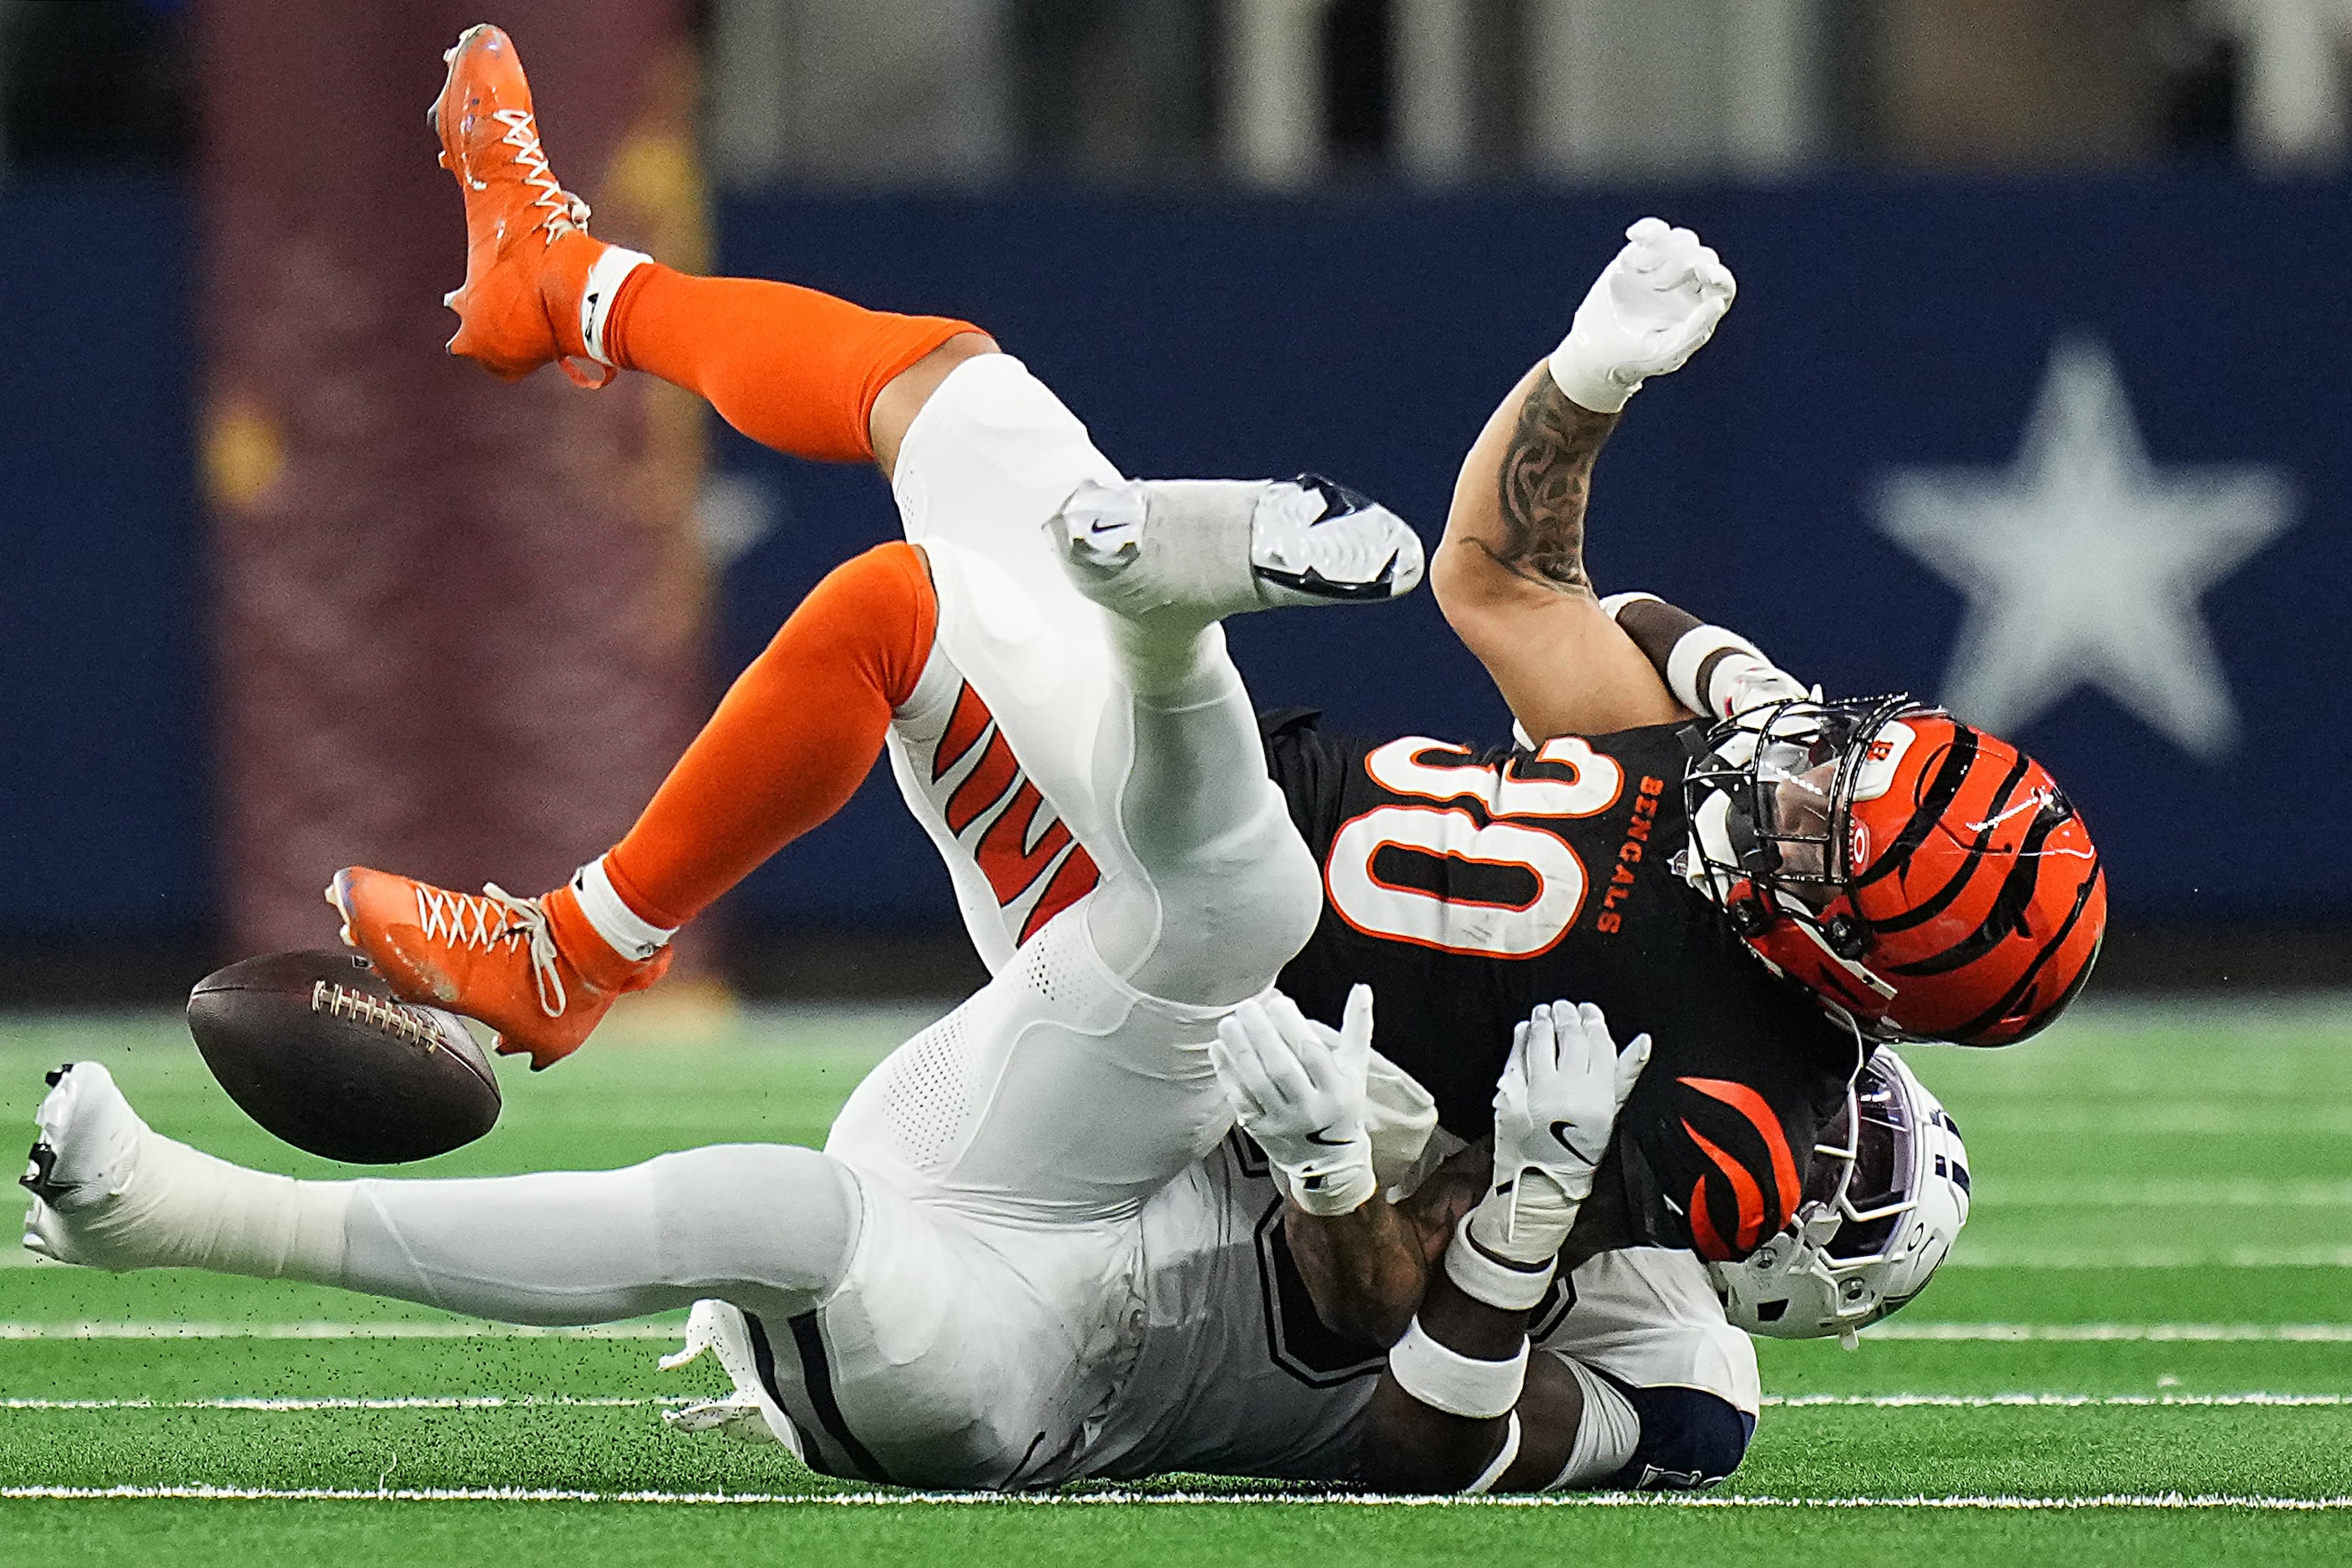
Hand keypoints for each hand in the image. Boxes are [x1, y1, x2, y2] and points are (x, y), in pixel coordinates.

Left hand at [1210, 986, 1376, 1216]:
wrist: (1328, 1159)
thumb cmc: (1341, 1100)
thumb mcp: (1355, 1068)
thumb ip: (1357, 1028)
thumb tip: (1361, 987)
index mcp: (1337, 1090)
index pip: (1312, 1055)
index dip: (1292, 1027)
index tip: (1277, 1002)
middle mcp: (1310, 1109)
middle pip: (1281, 1069)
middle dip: (1261, 1035)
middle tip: (1247, 1006)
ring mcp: (1283, 1122)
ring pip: (1257, 1083)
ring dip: (1239, 1050)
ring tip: (1228, 1022)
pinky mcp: (1260, 1130)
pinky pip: (1240, 1098)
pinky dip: (1227, 1072)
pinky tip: (1219, 1048)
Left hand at [1469, 1000, 1650, 1265]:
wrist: (1540, 1184)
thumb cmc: (1580, 1150)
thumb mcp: (1611, 1115)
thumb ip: (1625, 1075)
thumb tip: (1643, 1040)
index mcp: (1598, 1098)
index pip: (1599, 1044)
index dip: (1593, 1021)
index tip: (1589, 1011)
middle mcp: (1568, 1092)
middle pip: (1569, 1036)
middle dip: (1568, 1015)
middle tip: (1565, 1007)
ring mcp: (1535, 1092)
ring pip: (1541, 1039)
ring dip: (1544, 1019)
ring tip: (1546, 1012)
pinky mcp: (1508, 1094)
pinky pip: (1516, 1053)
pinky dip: (1522, 1036)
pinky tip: (1527, 1030)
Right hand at [1548, 218, 1735, 413]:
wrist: (1595, 350)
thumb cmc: (1635, 357)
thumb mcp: (1666, 352)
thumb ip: (1695, 331)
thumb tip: (1717, 302)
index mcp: (1700, 308)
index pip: (1722, 285)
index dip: (1717, 275)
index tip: (1702, 271)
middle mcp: (1688, 284)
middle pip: (1702, 257)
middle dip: (1682, 264)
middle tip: (1658, 284)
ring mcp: (1665, 266)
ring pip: (1682, 240)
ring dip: (1665, 251)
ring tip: (1640, 272)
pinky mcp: (1640, 256)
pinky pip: (1653, 233)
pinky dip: (1648, 229)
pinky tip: (1635, 236)